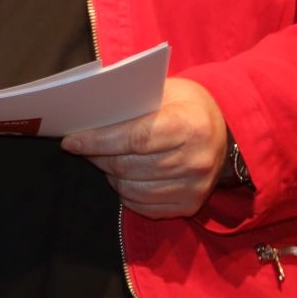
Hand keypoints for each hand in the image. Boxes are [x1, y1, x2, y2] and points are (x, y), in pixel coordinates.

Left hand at [61, 77, 228, 218]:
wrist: (226, 132)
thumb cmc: (185, 105)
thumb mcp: (164, 91)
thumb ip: (130, 103)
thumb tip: (85, 116)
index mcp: (191, 126)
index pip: (135, 138)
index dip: (98, 141)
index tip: (70, 141)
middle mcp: (197, 160)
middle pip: (129, 166)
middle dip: (97, 156)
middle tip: (82, 146)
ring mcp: (195, 187)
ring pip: (131, 188)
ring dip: (109, 174)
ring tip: (102, 158)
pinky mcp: (190, 206)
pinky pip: (143, 206)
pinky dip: (125, 192)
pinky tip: (122, 176)